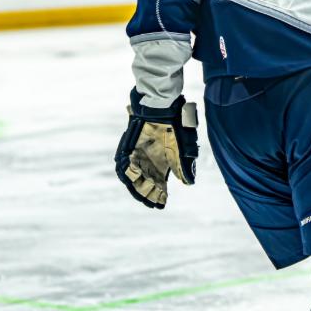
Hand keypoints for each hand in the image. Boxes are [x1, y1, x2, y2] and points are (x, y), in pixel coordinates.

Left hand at [114, 91, 198, 209]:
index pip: (159, 184)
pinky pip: (122, 163)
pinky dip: (126, 173)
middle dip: (148, 194)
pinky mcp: (128, 147)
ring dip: (136, 186)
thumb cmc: (175, 124)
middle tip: (152, 204)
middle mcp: (148, 161)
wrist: (162, 105)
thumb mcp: (184, 147)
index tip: (161, 205)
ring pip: (133, 176)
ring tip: (142, 196)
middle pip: (145, 183)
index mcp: (161, 163)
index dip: (160, 195)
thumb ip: (184, 165)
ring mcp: (137, 154)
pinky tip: (130, 180)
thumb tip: (187, 183)